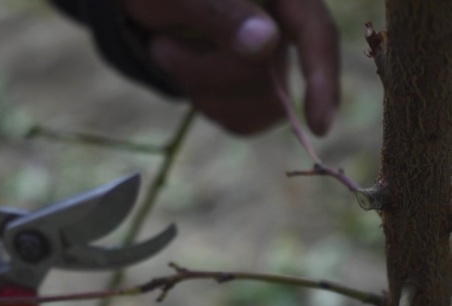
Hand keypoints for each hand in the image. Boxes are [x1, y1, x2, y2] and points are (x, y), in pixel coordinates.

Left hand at [122, 0, 339, 135]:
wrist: (150, 4)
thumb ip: (222, 13)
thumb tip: (267, 43)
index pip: (317, 34)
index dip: (323, 78)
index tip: (317, 126)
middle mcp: (287, 27)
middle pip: (271, 81)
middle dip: (207, 73)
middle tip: (162, 41)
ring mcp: (274, 61)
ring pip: (256, 108)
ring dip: (200, 88)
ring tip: (170, 50)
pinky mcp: (256, 90)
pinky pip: (241, 121)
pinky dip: (206, 104)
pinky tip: (187, 74)